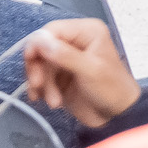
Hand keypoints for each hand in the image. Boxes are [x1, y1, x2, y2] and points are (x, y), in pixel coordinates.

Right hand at [21, 18, 141, 127]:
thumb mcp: (90, 71)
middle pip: (42, 47)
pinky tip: (46, 101)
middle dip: (39, 68)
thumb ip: (65, 55)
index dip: (38, 44)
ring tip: (53, 101)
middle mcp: (75, 41)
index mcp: (86, 32)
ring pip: (40, 65)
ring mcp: (66, 59)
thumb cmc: (112, 89)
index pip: (53, 30)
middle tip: (38, 85)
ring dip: (42, 83)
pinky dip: (40, 89)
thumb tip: (39, 41)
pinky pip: (42, 78)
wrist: (117, 117)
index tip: (30, 61)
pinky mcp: (61, 76)